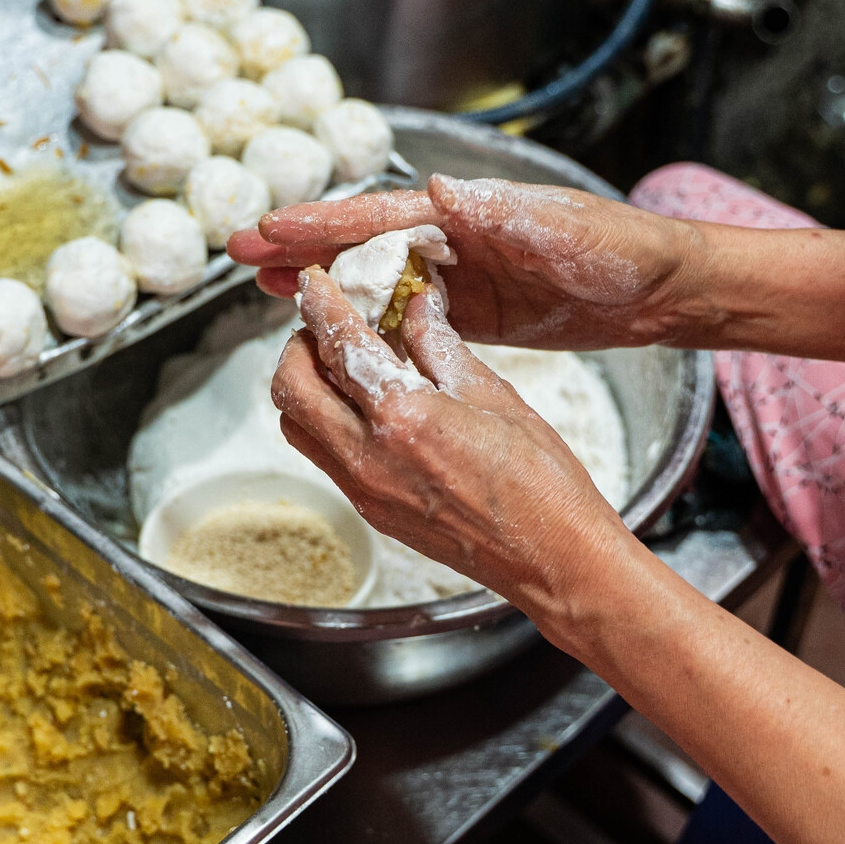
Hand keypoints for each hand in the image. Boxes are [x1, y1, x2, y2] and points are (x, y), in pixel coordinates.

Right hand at [229, 174, 710, 349]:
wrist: (664, 288)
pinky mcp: (477, 312)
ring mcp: (464, 274)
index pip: (381, 214)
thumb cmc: (621, 250)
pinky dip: (365, 319)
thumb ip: (500, 215)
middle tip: (237, 250)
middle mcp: (456, 237)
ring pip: (374, 277)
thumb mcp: (564, 232)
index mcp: (468, 212)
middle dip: (300, 245)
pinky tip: (332, 327)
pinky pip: (407, 315)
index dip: (324, 223)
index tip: (271, 227)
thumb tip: (436, 188)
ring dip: (321, 282)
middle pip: (362, 241)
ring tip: (262, 287)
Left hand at [271, 267, 639, 638]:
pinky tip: (365, 408)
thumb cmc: (540, 483)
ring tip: (341, 367)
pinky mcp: (372, 511)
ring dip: (306, 390)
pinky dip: (328, 422)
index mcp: (404, 416)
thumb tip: (416, 307)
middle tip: (323, 327)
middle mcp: (370, 457)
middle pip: (291, 391)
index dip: (320, 306)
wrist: (552, 559)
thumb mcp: (493, 395)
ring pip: (298, 427)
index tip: (314, 285)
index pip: (339, 345)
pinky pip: (326, 458)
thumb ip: (441, 347)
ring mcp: (365, 490)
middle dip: (297, 349)